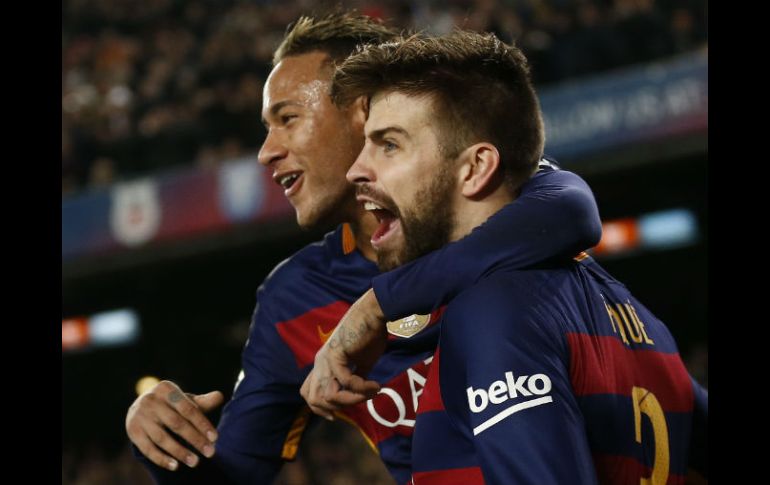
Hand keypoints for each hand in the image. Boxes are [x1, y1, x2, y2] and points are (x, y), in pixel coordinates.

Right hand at [126, 380, 223, 470]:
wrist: (141, 408)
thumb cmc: (171, 405)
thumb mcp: (185, 400)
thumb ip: (202, 402)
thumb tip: (220, 396)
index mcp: (166, 389)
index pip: (188, 409)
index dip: (202, 424)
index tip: (215, 438)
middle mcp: (150, 400)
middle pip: (176, 424)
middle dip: (195, 439)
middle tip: (210, 453)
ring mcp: (139, 416)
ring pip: (162, 438)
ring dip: (180, 452)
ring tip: (196, 462)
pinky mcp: (132, 431)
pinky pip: (148, 448)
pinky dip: (162, 459)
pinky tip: (176, 466)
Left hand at [300, 289, 386, 418]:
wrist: (372, 313)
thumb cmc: (369, 335)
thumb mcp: (362, 362)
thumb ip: (358, 378)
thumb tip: (362, 394)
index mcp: (322, 364)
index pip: (308, 393)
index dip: (319, 409)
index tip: (337, 416)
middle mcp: (320, 363)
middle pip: (313, 399)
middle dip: (337, 408)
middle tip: (360, 401)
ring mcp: (326, 359)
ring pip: (329, 396)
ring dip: (353, 401)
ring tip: (371, 393)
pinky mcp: (337, 355)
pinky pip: (347, 382)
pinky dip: (363, 389)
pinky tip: (377, 386)